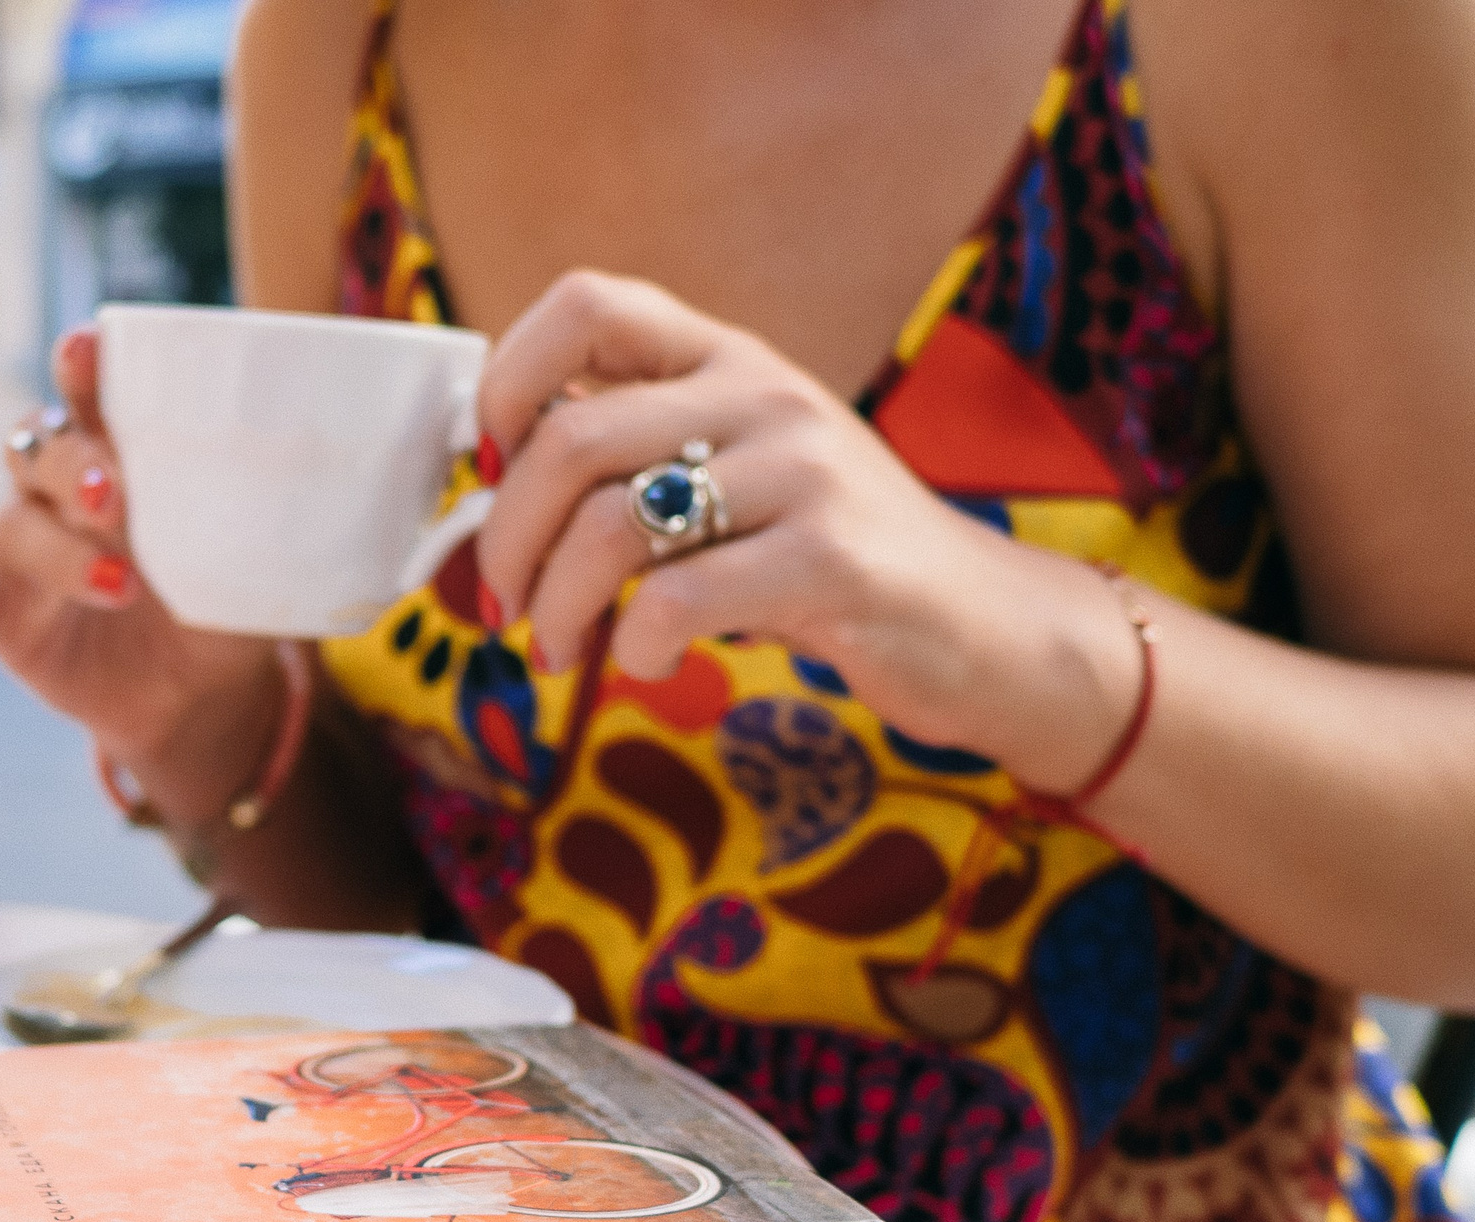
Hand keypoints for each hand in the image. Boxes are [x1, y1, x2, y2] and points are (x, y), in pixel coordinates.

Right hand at [0, 326, 279, 811]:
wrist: (205, 696)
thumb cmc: (232, 596)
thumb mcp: (274, 554)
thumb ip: (305, 510)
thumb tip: (420, 472)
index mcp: (125, 450)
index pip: (91, 388)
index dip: (83, 363)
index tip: (90, 349)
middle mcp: (65, 490)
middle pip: (41, 447)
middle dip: (74, 461)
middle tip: (118, 494)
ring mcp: (30, 554)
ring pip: (13, 526)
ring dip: (58, 552)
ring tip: (123, 585)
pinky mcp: (10, 618)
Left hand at [471, 271, 1140, 790]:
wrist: (985, 624)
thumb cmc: (835, 559)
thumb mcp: (744, 474)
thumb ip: (646, 456)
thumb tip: (496, 483)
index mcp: (731, 358)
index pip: (586, 304)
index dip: (507, 379)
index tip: (489, 467)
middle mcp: (766, 394)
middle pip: (570, 438)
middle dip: (505, 538)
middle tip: (505, 604)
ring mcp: (805, 473)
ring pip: (611, 526)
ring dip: (558, 605)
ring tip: (560, 651)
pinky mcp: (832, 561)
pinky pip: (677, 599)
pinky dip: (634, 648)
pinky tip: (647, 665)